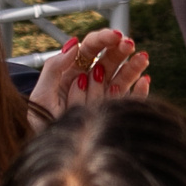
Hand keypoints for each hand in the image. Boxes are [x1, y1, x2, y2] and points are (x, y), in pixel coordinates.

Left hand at [27, 29, 151, 116]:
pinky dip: (139, 92)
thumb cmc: (41, 121)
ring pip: (123, 77)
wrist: (48, 149)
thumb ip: (54, 67)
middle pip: (109, 60)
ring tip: (143, 59)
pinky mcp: (114, 113)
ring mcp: (104, 97)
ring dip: (133, 67)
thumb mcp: (41, 93)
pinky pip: (129, 100)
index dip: (103, 38)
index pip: (91, 48)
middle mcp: (91, 81)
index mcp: (73, 70)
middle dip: (120, 50)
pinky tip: (144, 82)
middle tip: (128, 44)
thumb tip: (74, 43)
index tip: (115, 36)